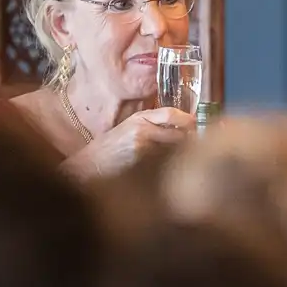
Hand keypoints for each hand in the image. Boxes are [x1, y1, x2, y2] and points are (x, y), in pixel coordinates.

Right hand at [65, 106, 192, 176]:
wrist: (89, 166)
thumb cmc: (111, 149)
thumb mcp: (129, 130)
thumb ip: (153, 126)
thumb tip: (185, 128)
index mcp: (139, 118)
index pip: (170, 113)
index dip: (188, 120)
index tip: (198, 127)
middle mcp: (142, 128)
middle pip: (179, 133)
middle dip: (190, 142)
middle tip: (197, 149)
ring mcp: (142, 145)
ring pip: (175, 149)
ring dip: (182, 156)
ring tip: (183, 163)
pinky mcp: (141, 161)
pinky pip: (165, 163)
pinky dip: (171, 167)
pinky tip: (168, 172)